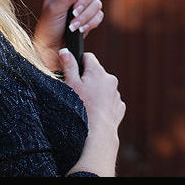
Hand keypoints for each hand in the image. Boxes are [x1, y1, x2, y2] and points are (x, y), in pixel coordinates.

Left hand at [33, 0, 106, 69]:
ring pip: (97, 2)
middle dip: (86, 0)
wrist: (52, 50)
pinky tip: (79, 30)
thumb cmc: (47, 28)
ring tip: (73, 26)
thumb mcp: (53, 10)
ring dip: (86, 15)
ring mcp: (84, 4)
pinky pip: (99, 15)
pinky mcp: (91, 17)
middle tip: (74, 13)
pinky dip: (90, 23)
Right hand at [59, 49, 125, 176]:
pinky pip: (109, 101)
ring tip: (86, 104)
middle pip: (96, 73)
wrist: (98, 133)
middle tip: (77, 92)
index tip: (73, 74)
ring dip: (96, 92)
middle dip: (87, 79)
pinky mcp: (119, 107)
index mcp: (98, 71)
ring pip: (103, 87)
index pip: (88, 57)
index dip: (78, 63)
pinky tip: (95, 112)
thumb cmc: (82, 108)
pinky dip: (103, 104)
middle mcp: (110, 79)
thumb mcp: (71, 84)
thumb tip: (65, 50)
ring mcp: (116, 94)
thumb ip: (68, 65)